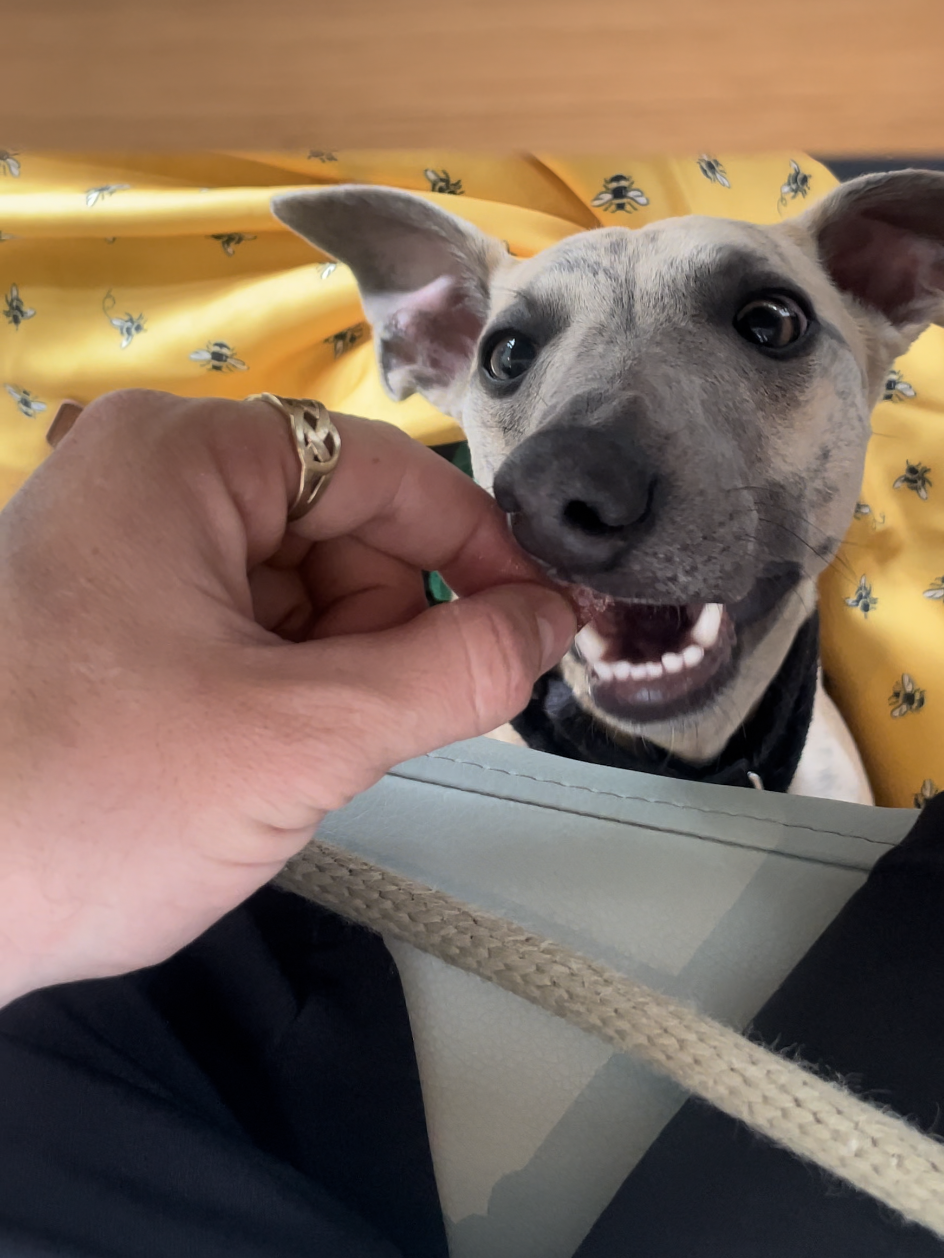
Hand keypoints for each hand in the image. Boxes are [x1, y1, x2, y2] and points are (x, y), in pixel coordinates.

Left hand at [0, 391, 574, 1005]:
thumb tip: (549, 622)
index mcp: (179, 455)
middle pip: (333, 528)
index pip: (385, 470)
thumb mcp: (305, 737)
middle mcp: (132, 474)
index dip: (479, 551)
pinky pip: (220, 627)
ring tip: (275, 764)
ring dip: (318, 675)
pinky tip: (227, 767)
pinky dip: (258, 693)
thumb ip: (454, 670)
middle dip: (379, 630)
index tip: (548, 626)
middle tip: (366, 733)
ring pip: (283, 588)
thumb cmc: (85, 802)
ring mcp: (99, 546)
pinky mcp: (80, 619)